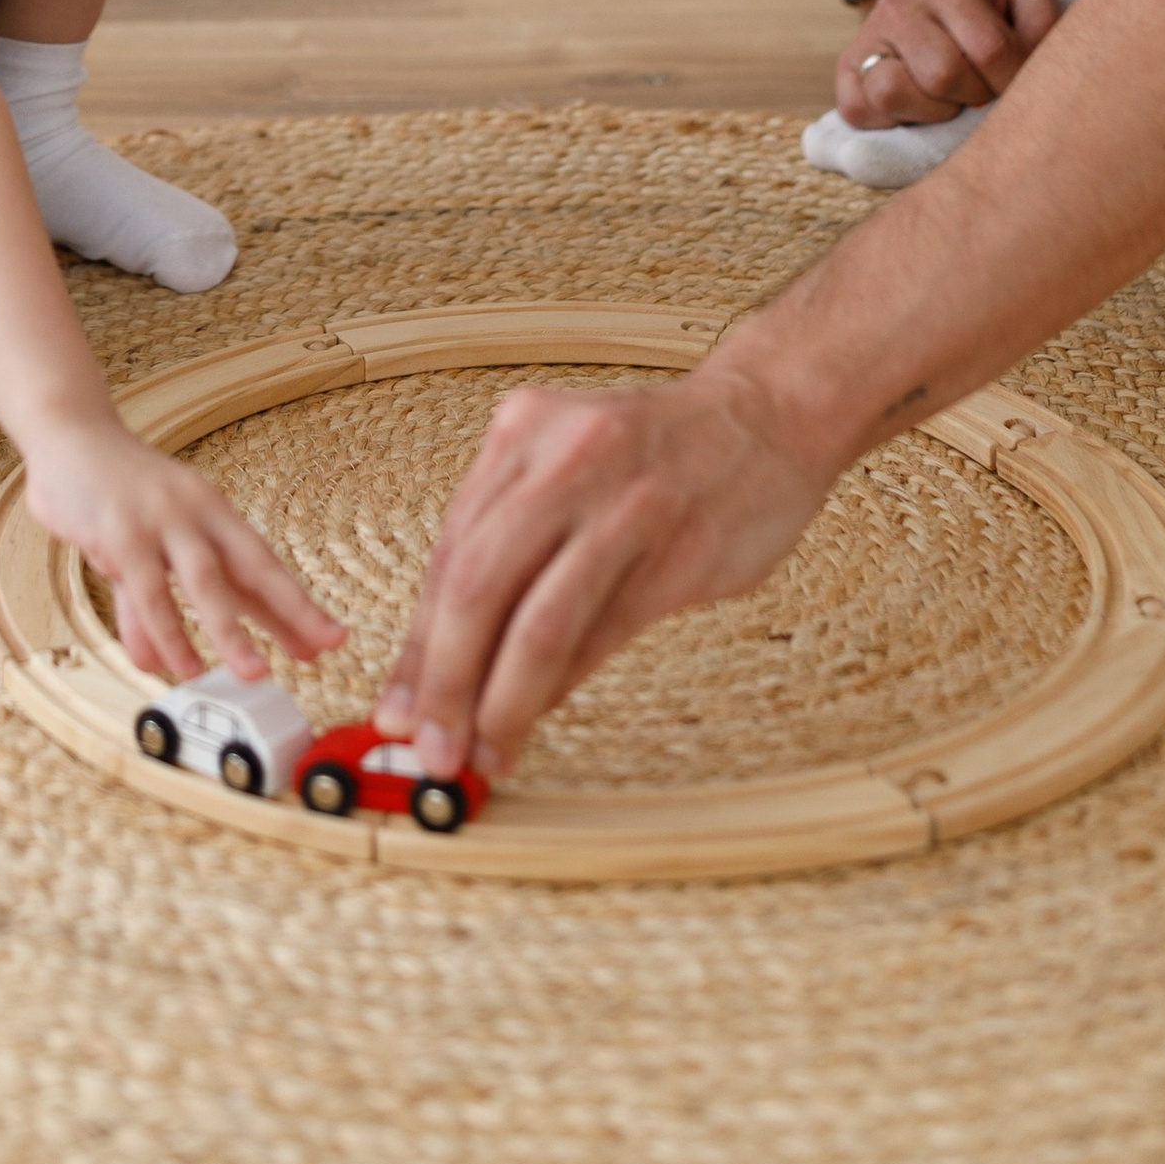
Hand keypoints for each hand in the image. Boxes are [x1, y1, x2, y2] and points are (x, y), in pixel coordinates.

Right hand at [22, 411, 345, 689]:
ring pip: (205, 581)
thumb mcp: (144, 551)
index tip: (330, 638)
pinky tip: (177, 664)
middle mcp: (196, 512)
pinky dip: (166, 631)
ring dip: (229, 631)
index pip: (261, 564)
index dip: (295, 604)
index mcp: (212, 512)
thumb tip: (161, 660)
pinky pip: (150, 590)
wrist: (69, 437)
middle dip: (287, 611)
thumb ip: (155, 607)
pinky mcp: (121, 531)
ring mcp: (161, 519)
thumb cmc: (113, 495)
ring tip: (252, 673)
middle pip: (252, 566)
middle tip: (316, 651)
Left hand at [371, 365, 827, 780]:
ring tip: (484, 752)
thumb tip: (448, 663)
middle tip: (429, 747)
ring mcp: (625, 504)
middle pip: (476, 585)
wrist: (768, 412)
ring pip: (539, 621)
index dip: (416, 645)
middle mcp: (564, 457)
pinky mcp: (678, 552)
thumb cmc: (654, 451)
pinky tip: (539, 717)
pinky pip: (602, 633)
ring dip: (502, 701)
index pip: (447, 553)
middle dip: (444, 682)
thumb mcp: (564, 462)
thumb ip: (509, 546)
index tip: (396, 709)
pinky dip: (561, 686)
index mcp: (521, 430)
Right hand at [835, 0, 1058, 128]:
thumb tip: (1037, 67)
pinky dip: (890, 121)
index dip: (1014, 80)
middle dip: (974, 95)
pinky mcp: (846, 71)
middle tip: (982, 88)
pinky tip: (918, 107)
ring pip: (891, 93)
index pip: (992, 52)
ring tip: (950, 97)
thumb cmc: (986, 4)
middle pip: (942, 76)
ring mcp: (867, 37)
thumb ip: (1044, 20)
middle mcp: (900, 5)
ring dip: (932, 110)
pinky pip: (859, 111)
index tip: (1020, 81)